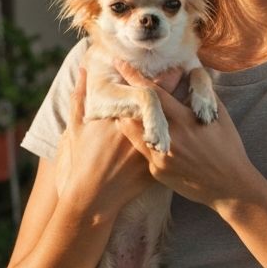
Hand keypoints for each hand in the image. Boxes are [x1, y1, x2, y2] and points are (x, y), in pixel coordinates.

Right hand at [56, 65, 182, 212]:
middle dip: (177, 82)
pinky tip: (192, 123)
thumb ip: (80, 98)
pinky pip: (178, 144)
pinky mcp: (161, 165)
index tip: (162, 66)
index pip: (147, 89)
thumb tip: (84, 71)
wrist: (92, 202)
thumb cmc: (80, 163)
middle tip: (183, 71)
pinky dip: (186, 131)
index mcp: (121, 118)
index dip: (158, 75)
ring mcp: (153, 150)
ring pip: (178, 119)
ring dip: (186, 104)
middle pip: (168, 99)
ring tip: (191, 92)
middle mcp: (140, 132)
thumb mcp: (75, 129)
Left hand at [112, 60, 260, 209]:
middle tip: (115, 87)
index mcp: (186, 120)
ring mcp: (161, 157)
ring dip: (126, 119)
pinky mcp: (157, 171)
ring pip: (131, 133)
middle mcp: (171, 138)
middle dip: (124, 99)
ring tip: (124, 110)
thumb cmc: (228, 148)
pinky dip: (140, 139)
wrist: (229, 186)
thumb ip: (203, 95)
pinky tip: (140, 135)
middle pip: (135, 114)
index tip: (121, 64)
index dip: (135, 78)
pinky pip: (142, 151)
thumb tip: (192, 73)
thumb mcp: (220, 117)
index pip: (154, 94)